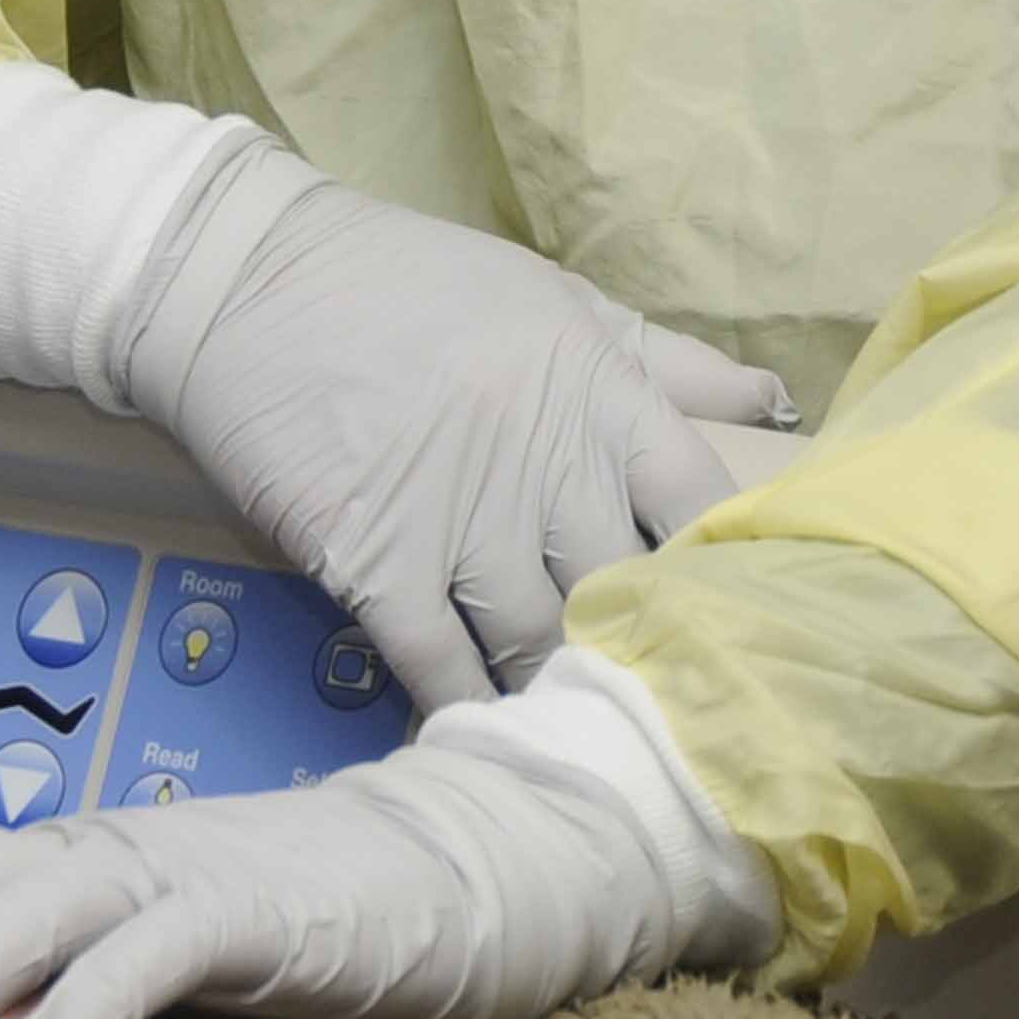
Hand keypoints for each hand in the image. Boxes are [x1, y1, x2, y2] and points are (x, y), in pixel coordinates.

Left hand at [0, 744, 682, 1018]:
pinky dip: (85, 1005)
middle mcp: (108, 851)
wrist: (460, 883)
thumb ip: (67, 993)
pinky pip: (156, 953)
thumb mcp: (156, 968)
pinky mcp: (259, 911)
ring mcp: (180, 873)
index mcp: (75, 862)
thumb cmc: (298, 939)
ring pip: (31, 909)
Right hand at [129, 160, 793, 714]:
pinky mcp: (376, 561)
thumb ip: (664, 361)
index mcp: (596, 392)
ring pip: (541, 642)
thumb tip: (776, 406)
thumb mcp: (551, 300)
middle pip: (628, 590)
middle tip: (661, 696)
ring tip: (583, 729)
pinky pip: (442, 665)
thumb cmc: (406, 285)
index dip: (727, 567)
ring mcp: (457, 519)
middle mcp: (542, 463)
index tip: (733, 609)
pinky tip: (488, 736)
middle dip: (643, 643)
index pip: (702, 502)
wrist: (241, 283)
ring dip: (560, 689)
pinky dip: (469, 708)